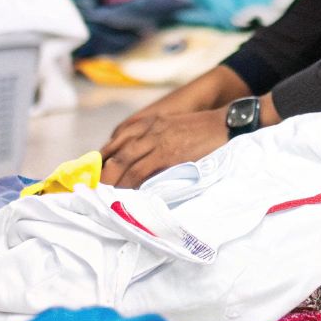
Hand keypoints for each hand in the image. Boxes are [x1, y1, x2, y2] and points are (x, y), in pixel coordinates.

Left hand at [101, 109, 230, 187]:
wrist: (225, 124)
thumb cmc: (202, 128)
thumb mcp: (172, 126)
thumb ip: (155, 138)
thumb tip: (141, 159)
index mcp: (148, 123)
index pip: (117, 140)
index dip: (103, 158)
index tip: (95, 173)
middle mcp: (148, 130)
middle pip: (115, 154)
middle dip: (103, 174)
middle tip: (95, 190)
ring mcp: (157, 142)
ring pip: (124, 163)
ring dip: (112, 182)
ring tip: (104, 197)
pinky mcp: (167, 155)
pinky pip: (141, 172)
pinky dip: (130, 185)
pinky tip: (125, 195)